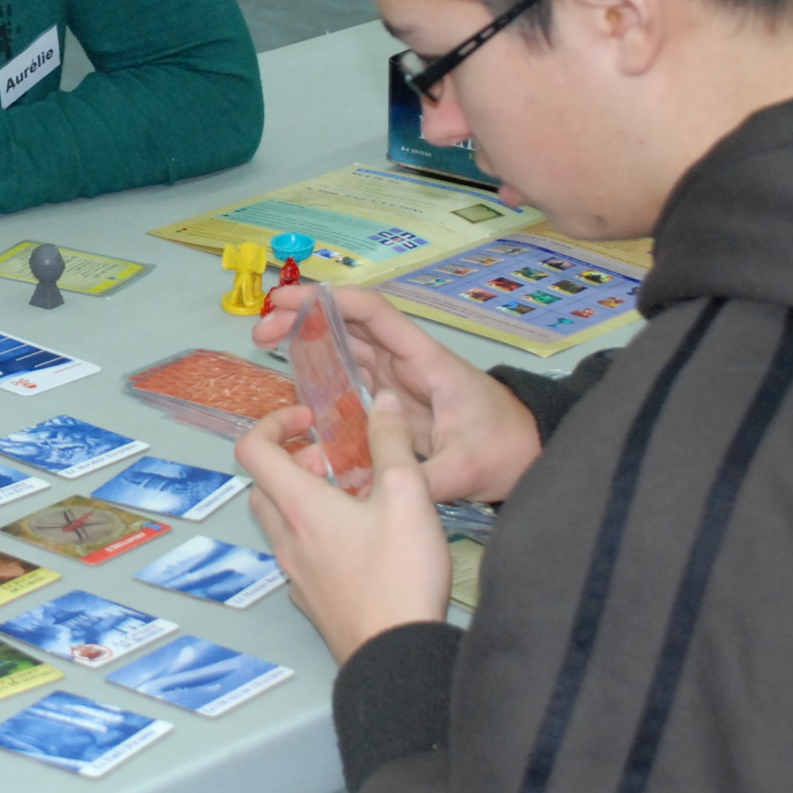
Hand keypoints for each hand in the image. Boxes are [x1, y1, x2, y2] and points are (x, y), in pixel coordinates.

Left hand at [236, 392, 448, 662]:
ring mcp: (296, 573)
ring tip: (356, 497)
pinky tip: (360, 540)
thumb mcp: (407, 494)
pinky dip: (318, 534)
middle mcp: (287, 538)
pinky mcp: (312, 599)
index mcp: (299, 506)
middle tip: (335, 461)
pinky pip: (301, 554)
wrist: (396, 653)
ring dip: (306, 498)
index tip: (309, 420)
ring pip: (282, 521)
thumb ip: (391, 443)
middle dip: (294, 462)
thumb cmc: (399, 575)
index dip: (274, 424)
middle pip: (264, 486)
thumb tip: (380, 404)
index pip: (254, 450)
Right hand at [254, 283, 541, 502]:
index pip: (374, 316)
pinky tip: (294, 385)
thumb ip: (423, 478)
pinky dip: (321, 375)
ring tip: (266, 345)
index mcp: (425, 362)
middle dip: (304, 317)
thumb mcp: (467, 469)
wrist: (531, 455)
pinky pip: (351, 380)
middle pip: (350, 326)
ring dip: (308, 341)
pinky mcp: (394, 404)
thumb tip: (378, 492)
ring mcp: (399, 382)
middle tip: (260, 329)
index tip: (287, 301)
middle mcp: (407, 364)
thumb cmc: (505, 449)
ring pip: (346, 348)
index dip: (330, 301)